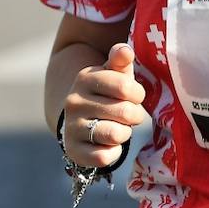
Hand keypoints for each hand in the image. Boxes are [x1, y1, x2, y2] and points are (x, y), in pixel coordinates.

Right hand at [62, 43, 147, 167]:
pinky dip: (114, 152)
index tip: (133, 96)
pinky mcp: (73, 151)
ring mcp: (71, 127)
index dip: (137, 94)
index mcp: (85, 78)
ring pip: (115, 134)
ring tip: (119, 128)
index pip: (125, 87)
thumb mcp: (115, 74)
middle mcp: (74, 102)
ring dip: (125, 133)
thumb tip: (124, 50)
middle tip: (129, 114)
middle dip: (135, 115)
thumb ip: (120, 59)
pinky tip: (109, 144)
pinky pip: (104, 157)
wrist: (80, 120)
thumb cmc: (108, 93)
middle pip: (125, 112)